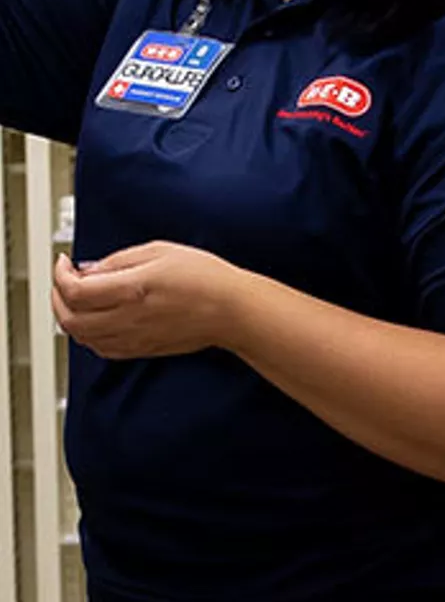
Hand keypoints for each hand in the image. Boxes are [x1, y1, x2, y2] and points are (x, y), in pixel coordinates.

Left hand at [52, 241, 238, 360]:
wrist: (230, 310)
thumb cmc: (204, 278)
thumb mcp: (159, 251)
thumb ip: (119, 260)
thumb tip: (91, 269)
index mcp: (131, 289)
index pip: (74, 291)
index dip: (60, 275)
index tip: (64, 263)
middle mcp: (128, 318)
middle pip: (70, 319)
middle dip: (57, 298)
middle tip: (63, 281)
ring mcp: (134, 338)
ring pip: (82, 338)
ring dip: (70, 318)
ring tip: (77, 299)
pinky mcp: (142, 349)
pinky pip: (102, 350)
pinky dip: (88, 336)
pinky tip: (95, 321)